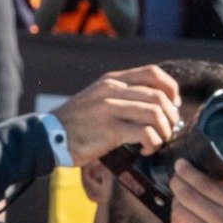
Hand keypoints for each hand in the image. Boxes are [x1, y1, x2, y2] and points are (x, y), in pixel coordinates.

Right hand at [52, 65, 181, 163]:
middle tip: (168, 130)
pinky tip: (146, 149)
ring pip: (156, 113)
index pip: (153, 73)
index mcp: (112, 80)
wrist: (49, 136)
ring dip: (164, 131)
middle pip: (159, 96)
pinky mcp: (110, 130)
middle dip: (171, 116)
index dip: (171, 89)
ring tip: (158, 141)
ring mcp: (110, 109)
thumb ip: (121, 95)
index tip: (173, 105)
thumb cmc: (77, 121)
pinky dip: (153, 143)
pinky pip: (145, 133)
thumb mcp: (98, 97)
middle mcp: (112, 90)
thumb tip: (156, 104)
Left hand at [169, 158, 222, 222]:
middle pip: (189, 196)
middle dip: (177, 182)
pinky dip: (176, 215)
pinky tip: (180, 210)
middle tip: (176, 175)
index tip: (182, 164)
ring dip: (175, 200)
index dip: (189, 172)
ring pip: (180, 212)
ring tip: (179, 193)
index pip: (207, 185)